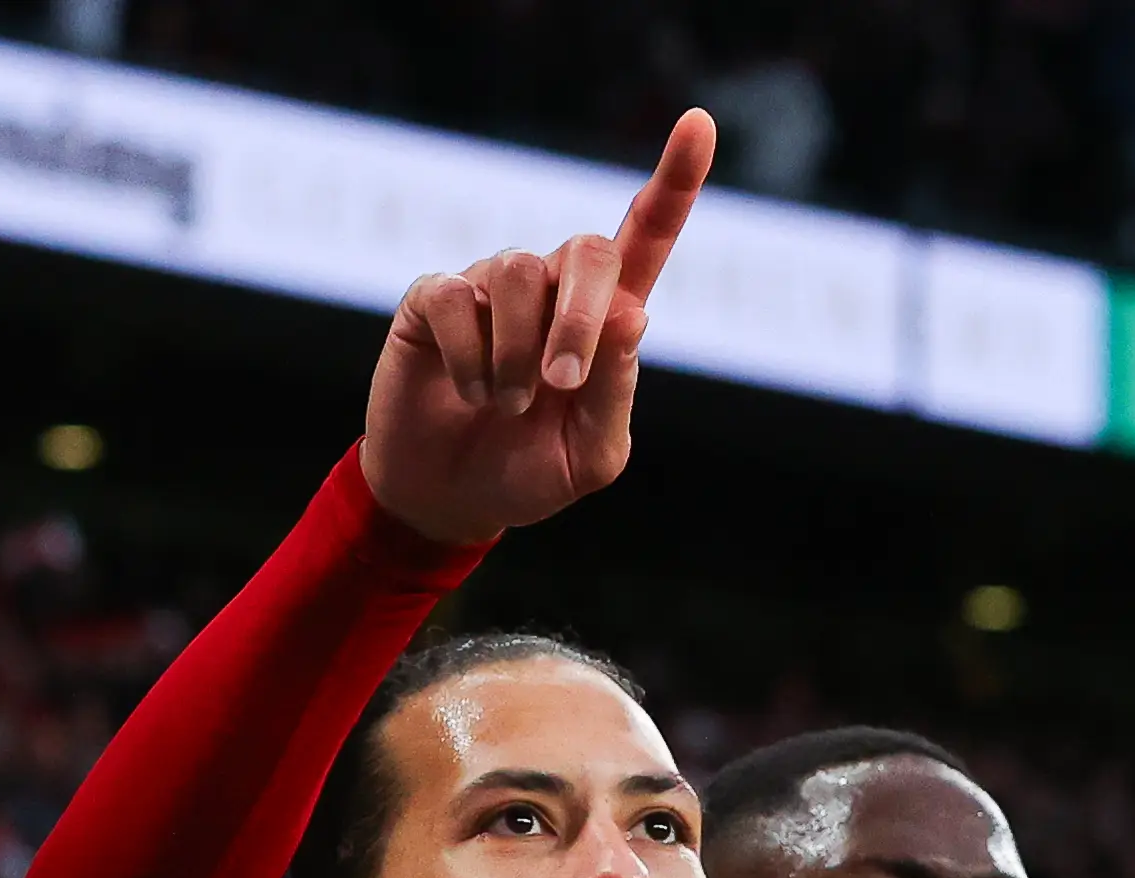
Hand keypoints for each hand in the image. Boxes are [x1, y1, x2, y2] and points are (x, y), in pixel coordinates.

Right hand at [361, 108, 712, 543]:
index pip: (646, 236)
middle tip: (561, 385)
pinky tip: (468, 390)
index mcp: (606, 319)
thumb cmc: (530, 472)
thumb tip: (632, 312)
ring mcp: (491, 287)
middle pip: (585, 249)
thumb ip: (616, 392)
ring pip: (517, 275)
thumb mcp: (591, 455)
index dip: (674, 182)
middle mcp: (552, 287)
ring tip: (506, 405)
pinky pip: (457, 299)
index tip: (699, 124)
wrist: (449, 497)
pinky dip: (467, 358)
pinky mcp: (435, 297)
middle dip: (579, 317)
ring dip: (516, 356)